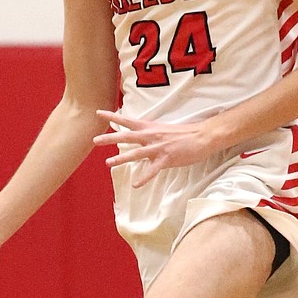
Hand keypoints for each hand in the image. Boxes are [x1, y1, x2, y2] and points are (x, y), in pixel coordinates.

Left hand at [95, 108, 221, 186]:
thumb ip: (150, 134)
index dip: (112, 117)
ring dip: (121, 158)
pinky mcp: (167, 158)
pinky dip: (144, 177)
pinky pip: (152, 170)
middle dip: (110, 138)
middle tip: (95, 140)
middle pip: (127, 136)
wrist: (203, 136)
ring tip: (108, 163)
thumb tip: (140, 138)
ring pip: (136, 153)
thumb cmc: (185, 134)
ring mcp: (158, 147)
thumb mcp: (163, 130)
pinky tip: (135, 184)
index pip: (127, 120)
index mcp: (150, 127)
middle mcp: (151, 136)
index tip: (98, 113)